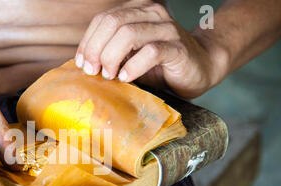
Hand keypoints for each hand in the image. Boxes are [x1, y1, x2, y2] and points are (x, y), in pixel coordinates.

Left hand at [75, 0, 225, 98]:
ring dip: (112, 57)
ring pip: (129, 34)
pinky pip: (151, 52)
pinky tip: (126, 77)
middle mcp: (152, 14)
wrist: (200, 68)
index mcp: (137, 12)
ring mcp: (166, 29)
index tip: (80, 63)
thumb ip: (111, 53)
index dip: (87, 41)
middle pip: (113, 23)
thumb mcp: (130, 56)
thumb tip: (84, 64)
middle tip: (92, 71)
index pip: (103, 19)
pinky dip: (133, 66)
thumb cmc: (160, 65)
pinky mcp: (178, 48)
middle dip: (95, 49)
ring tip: (109, 76)